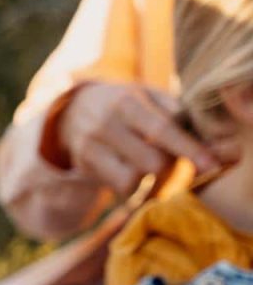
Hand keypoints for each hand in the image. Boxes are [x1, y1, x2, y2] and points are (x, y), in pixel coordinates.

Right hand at [52, 81, 236, 194]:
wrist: (74, 109)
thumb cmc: (126, 104)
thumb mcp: (149, 97)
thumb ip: (177, 113)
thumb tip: (207, 139)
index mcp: (127, 102)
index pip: (162, 129)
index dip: (189, 149)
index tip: (210, 165)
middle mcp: (105, 124)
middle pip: (151, 162)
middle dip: (168, 165)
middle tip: (170, 159)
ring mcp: (90, 146)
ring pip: (132, 179)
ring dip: (147, 176)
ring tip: (143, 162)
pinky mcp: (83, 165)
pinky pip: (118, 187)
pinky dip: (131, 184)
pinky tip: (128, 169)